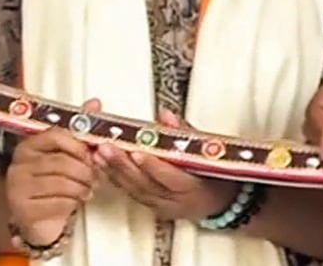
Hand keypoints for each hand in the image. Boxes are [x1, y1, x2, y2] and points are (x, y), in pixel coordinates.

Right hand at [6, 113, 97, 247]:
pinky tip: (76, 202)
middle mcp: (19, 163)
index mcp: (28, 145)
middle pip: (61, 161)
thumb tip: (94, 103)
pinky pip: (57, 202)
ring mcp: (18, 186)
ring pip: (62, 182)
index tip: (91, 154)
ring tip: (88, 190)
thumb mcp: (66, 155)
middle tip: (95, 177)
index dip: (79, 145)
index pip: (55, 135)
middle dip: (85, 171)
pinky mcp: (24, 209)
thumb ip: (78, 130)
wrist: (39, 220)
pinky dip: (73, 203)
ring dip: (82, 188)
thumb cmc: (54, 185)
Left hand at [94, 110, 235, 222]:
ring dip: (114, 171)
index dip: (152, 165)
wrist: (223, 203)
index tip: (137, 151)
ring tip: (98, 153)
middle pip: (145, 184)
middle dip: (123, 165)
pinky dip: (117, 179)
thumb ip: (185, 133)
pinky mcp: (153, 208)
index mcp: (194, 188)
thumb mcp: (209, 152)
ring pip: (135, 190)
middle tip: (106, 147)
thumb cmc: (218, 175)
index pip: (170, 177)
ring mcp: (163, 207)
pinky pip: (132, 194)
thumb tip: (166, 115)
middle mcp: (176, 201)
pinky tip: (104, 166)